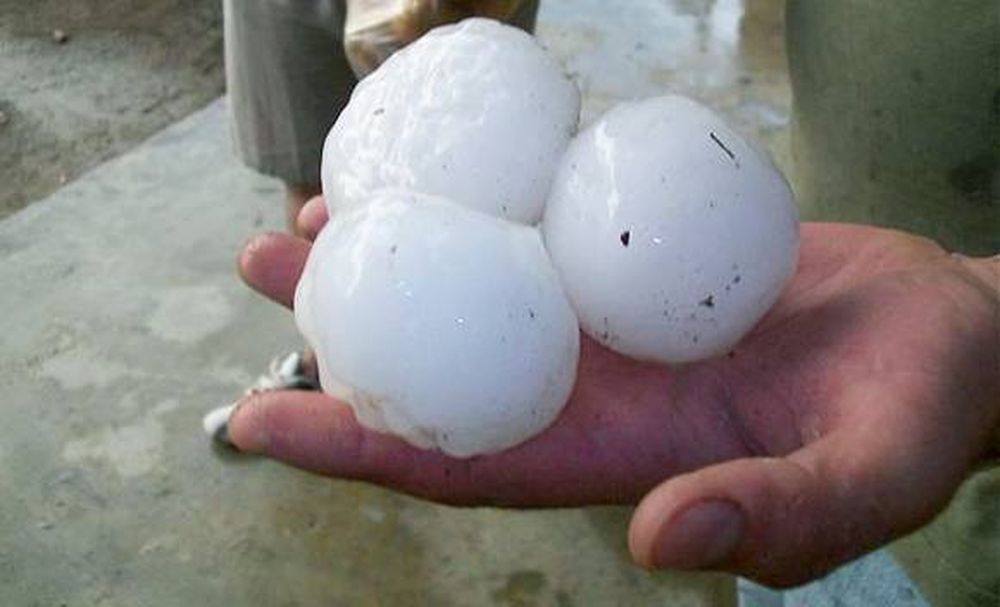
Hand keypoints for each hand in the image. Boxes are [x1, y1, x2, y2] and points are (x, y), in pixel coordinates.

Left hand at [230, 196, 998, 586]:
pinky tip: (435, 180)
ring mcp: (608, 326)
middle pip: (442, 371)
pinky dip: (479, 212)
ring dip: (394, 261)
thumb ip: (783, 516)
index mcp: (622, 456)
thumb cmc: (921, 410)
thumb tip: (662, 539)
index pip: (468, 463)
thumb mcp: (872, 474)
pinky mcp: (632, 268)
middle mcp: (592, 394)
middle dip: (344, 334)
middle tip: (261, 267)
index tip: (255, 423)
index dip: (360, 447)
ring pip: (476, 298)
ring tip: (311, 215)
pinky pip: (536, 237)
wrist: (948, 334)